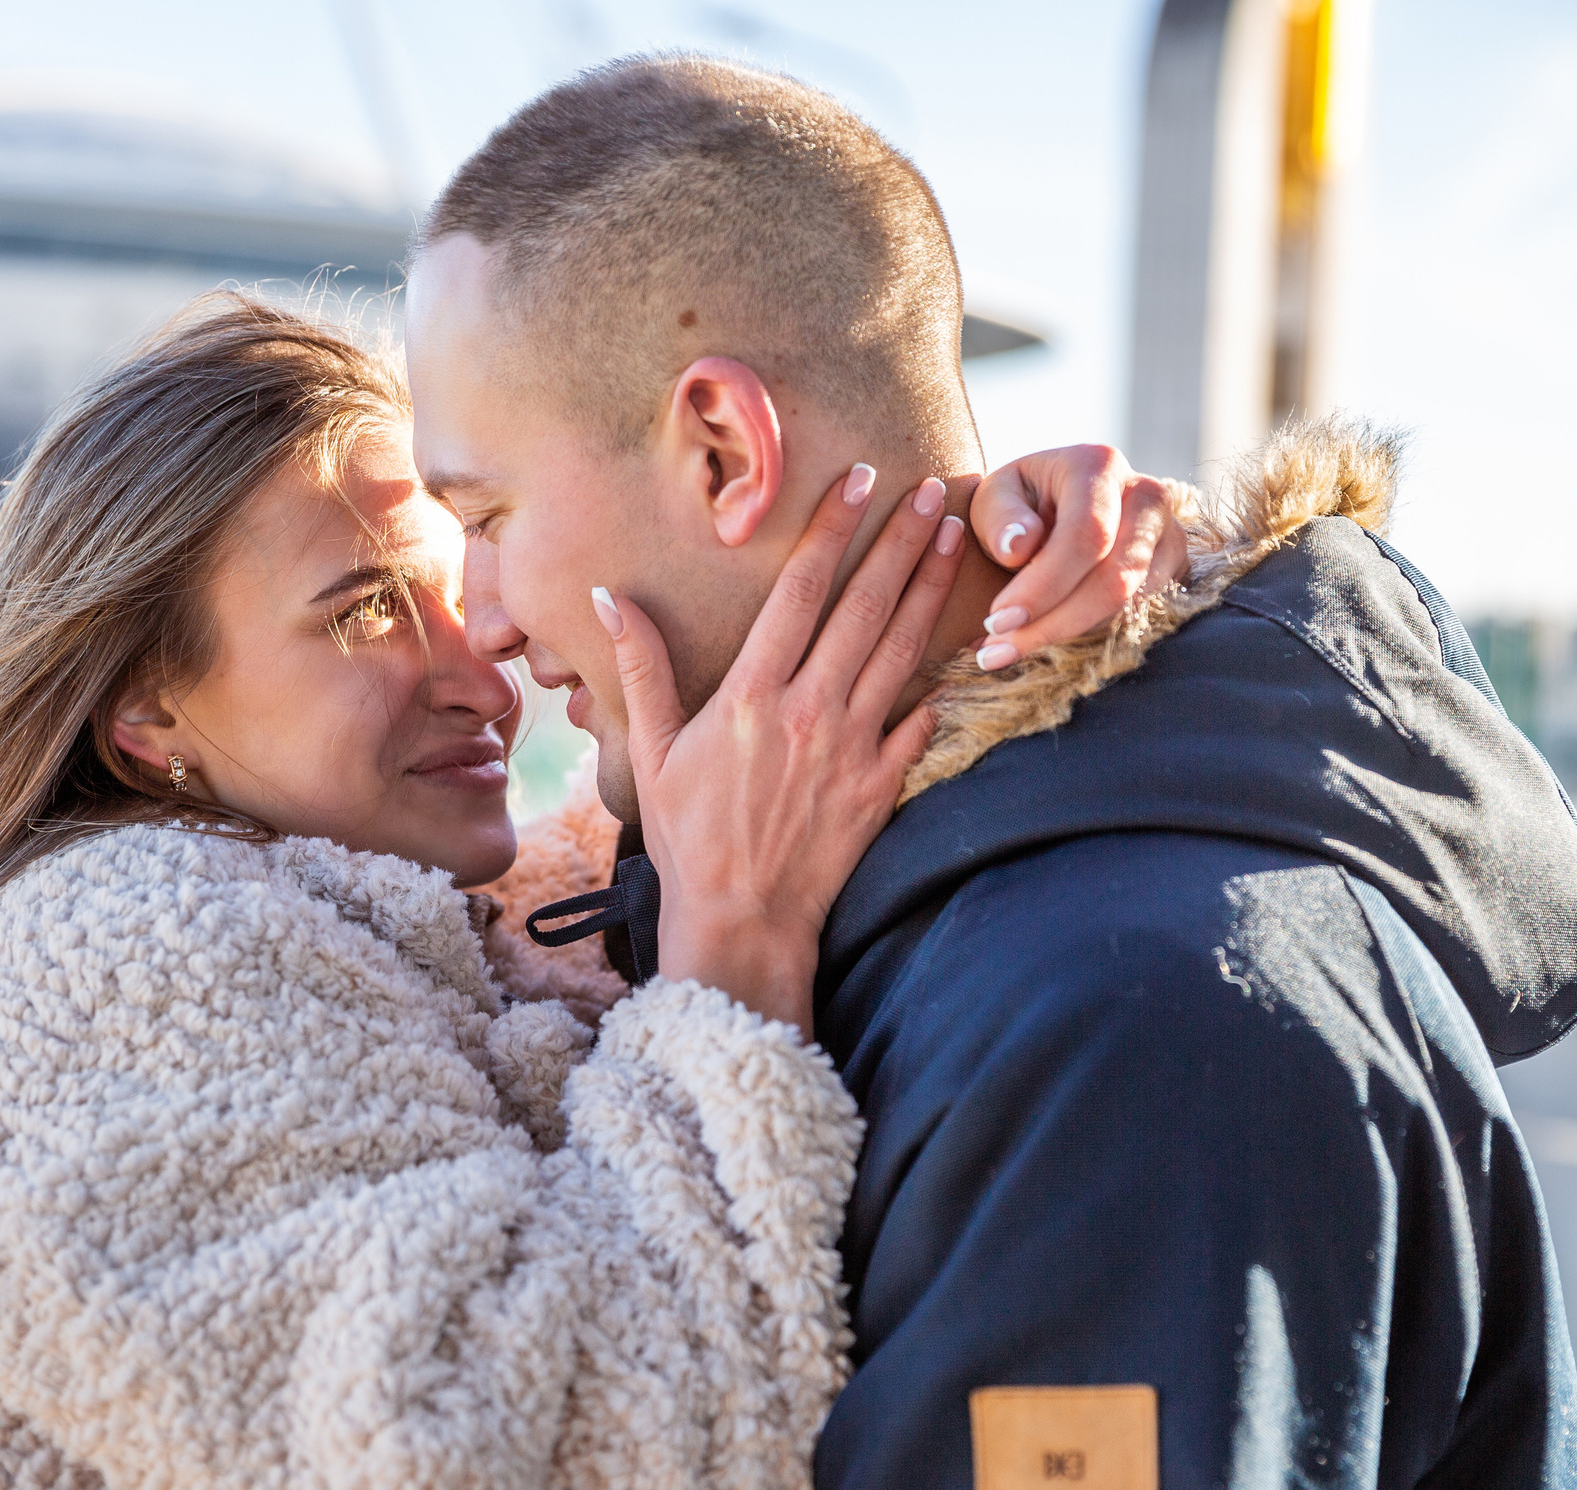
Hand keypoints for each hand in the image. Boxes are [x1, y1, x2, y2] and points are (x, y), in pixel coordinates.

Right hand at [594, 464, 963, 1035]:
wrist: (742, 922)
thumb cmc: (689, 839)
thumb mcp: (651, 752)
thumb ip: (642, 669)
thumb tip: (610, 596)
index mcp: (749, 696)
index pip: (800, 591)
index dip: (833, 529)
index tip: (859, 480)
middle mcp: (807, 711)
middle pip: (865, 606)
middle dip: (901, 540)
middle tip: (935, 488)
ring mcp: (852, 747)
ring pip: (902, 650)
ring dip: (932, 588)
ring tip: (956, 537)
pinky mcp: (881, 784)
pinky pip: (920, 720)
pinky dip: (944, 679)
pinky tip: (966, 639)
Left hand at [967, 444, 1190, 669]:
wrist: (1057, 510)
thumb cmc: (1020, 505)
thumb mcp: (994, 498)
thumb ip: (1000, 519)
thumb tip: (1019, 547)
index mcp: (1100, 466)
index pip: (1086, 535)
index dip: (1044, 585)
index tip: (999, 619)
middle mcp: (1148, 495)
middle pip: (1116, 578)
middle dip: (1055, 622)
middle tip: (999, 649)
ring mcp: (1170, 535)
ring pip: (1131, 605)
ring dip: (1070, 638)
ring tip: (1011, 650)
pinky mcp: (1176, 570)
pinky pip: (1141, 617)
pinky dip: (1090, 638)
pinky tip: (1046, 646)